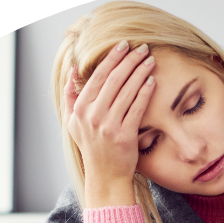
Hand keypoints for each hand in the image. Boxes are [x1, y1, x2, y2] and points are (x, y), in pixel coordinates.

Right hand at [61, 41, 156, 205]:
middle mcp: (93, 116)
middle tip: (142, 48)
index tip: (123, 46)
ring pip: (127, 91)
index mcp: (80, 110)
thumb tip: (72, 72)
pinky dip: (145, 92)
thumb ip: (71, 98)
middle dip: (130, 60)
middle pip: (114, 80)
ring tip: (150, 60)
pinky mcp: (125, 135)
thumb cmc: (92, 148)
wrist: (106, 176)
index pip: (97, 76)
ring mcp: (109, 126)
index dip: (111, 58)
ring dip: (140, 72)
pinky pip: (137, 108)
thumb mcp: (73, 124)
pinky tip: (152, 81)